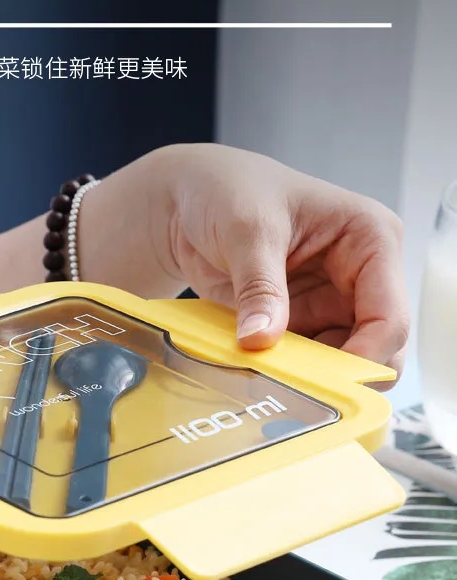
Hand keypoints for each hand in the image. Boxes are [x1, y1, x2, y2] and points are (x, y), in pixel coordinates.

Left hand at [160, 144, 408, 380]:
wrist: (189, 199)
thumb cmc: (228, 189)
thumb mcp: (246, 229)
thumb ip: (259, 286)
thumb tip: (261, 340)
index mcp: (370, 239)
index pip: (390, 315)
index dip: (366, 355)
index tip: (328, 383)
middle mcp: (361, 275)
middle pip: (378, 348)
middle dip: (343, 374)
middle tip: (300, 390)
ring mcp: (331, 303)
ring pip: (342, 363)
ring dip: (312, 379)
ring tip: (271, 380)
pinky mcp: (301, 323)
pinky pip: (305, 363)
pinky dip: (287, 375)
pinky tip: (261, 375)